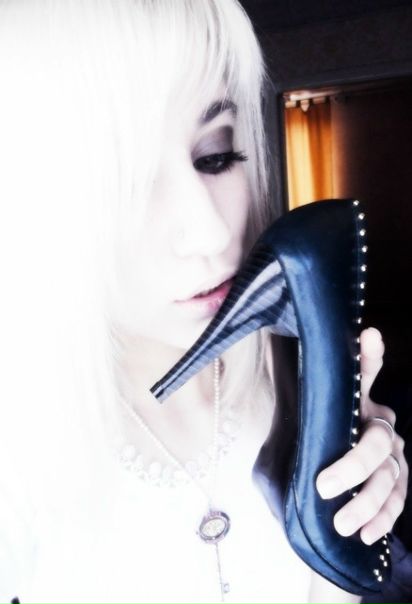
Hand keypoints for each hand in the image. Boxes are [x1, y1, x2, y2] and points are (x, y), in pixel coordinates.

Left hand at [316, 327, 407, 544]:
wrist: (322, 477)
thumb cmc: (308, 443)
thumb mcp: (296, 429)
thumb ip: (296, 421)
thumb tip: (278, 407)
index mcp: (355, 400)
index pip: (365, 372)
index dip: (369, 356)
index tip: (369, 335)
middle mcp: (380, 421)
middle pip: (378, 441)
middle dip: (353, 466)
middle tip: (323, 486)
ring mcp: (394, 452)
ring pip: (391, 476)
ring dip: (367, 502)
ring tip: (341, 523)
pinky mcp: (399, 480)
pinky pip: (399, 500)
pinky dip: (383, 518)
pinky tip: (366, 533)